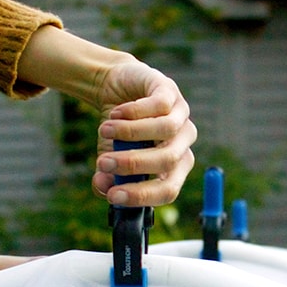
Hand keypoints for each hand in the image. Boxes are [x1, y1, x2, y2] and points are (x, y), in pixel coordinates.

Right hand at [90, 61, 196, 206]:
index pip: (168, 190)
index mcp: (174, 167)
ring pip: (166, 130)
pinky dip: (133, 111)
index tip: (113, 196)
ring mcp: (180, 115)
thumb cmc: (119, 133)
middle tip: (103, 163)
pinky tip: (115, 113)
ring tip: (104, 131)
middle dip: (132, 164)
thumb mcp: (109, 158)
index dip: (142, 196)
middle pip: (168, 160)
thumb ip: (107, 178)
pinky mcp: (170, 90)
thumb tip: (103, 188)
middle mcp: (182, 143)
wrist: (116, 91)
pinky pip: (160, 104)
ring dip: (129, 133)